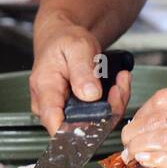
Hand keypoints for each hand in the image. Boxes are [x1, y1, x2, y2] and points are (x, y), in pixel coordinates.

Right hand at [29, 18, 132, 135]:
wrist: (63, 38)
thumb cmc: (65, 41)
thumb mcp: (76, 48)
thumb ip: (82, 71)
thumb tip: (91, 96)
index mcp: (45, 89)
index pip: (55, 123)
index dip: (79, 129)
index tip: (104, 113)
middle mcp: (50, 106)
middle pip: (80, 125)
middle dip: (107, 110)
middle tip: (119, 86)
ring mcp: (63, 111)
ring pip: (93, 123)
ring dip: (113, 105)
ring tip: (121, 81)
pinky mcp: (76, 112)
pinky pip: (98, 116)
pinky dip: (113, 102)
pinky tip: (119, 85)